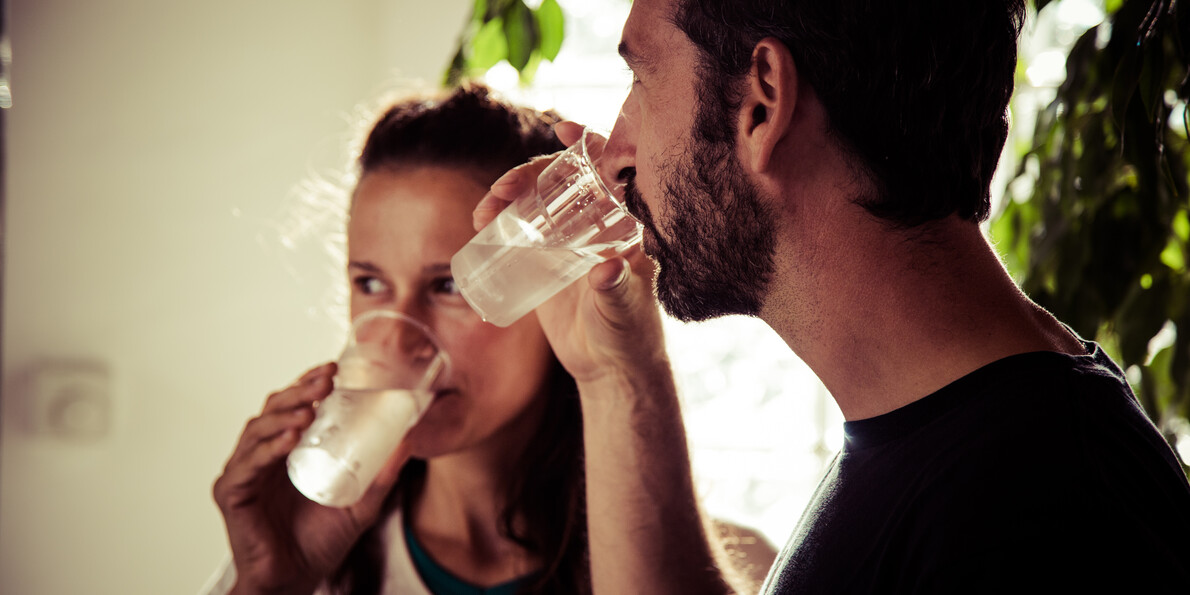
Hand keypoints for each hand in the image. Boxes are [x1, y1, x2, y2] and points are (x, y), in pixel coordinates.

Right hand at [212, 363, 410, 593]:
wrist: (296, 581)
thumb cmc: (319, 542)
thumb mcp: (361, 504)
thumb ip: (382, 476)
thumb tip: (408, 443)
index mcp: (287, 451)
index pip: (294, 406)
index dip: (308, 384)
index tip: (333, 368)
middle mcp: (262, 456)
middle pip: (274, 410)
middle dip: (298, 391)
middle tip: (324, 381)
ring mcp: (245, 473)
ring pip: (257, 431)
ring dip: (282, 415)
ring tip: (308, 410)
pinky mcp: (232, 494)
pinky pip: (246, 465)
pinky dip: (266, 450)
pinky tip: (287, 440)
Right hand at [473, 122, 669, 386]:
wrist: (610, 369)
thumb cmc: (630, 336)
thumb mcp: (623, 312)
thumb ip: (618, 291)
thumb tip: (606, 268)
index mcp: (627, 224)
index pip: (611, 169)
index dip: (589, 142)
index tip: (560, 128)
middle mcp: (599, 224)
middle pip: (564, 180)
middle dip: (529, 174)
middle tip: (500, 191)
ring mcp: (572, 240)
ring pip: (539, 201)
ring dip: (509, 194)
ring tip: (484, 211)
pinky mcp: (549, 260)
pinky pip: (524, 228)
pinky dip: (502, 219)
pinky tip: (483, 222)